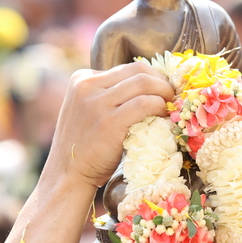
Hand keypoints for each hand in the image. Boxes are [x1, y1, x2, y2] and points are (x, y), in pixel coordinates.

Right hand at [44, 62, 174, 189]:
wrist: (68, 174)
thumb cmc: (86, 146)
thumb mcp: (89, 110)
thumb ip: (109, 95)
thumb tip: (151, 87)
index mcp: (82, 79)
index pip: (127, 68)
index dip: (151, 77)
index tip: (163, 90)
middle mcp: (87, 85)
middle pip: (138, 70)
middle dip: (161, 81)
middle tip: (173, 96)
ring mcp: (96, 103)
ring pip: (143, 82)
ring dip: (164, 92)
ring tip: (171, 105)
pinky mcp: (108, 121)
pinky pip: (144, 103)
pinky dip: (159, 106)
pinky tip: (164, 115)